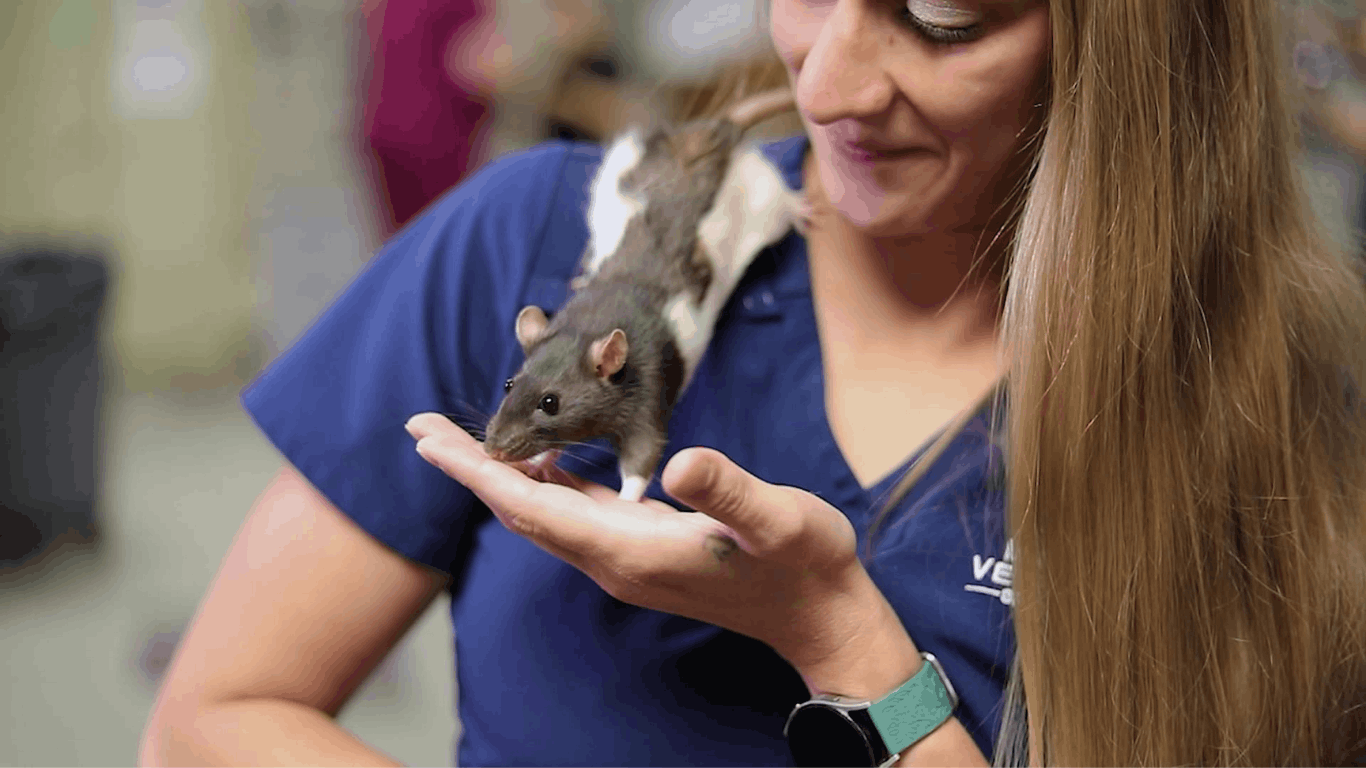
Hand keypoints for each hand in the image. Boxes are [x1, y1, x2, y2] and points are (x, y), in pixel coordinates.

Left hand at [403, 412, 912, 683]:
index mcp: (631, 550)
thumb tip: (679, 460)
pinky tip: (537, 461)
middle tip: (419, 427)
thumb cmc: (804, 564)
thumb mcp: (777, 519)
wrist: (822, 614)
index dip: (479, 470)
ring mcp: (625, 558)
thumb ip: (728, 492)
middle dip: (471, 467)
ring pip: (542, 513)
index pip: (533, 506)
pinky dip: (542, 484)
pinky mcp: (641, 550)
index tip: (429, 440)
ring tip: (458, 440)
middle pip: (522, 510)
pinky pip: (573, 515)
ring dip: (498, 476)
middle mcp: (614, 560)